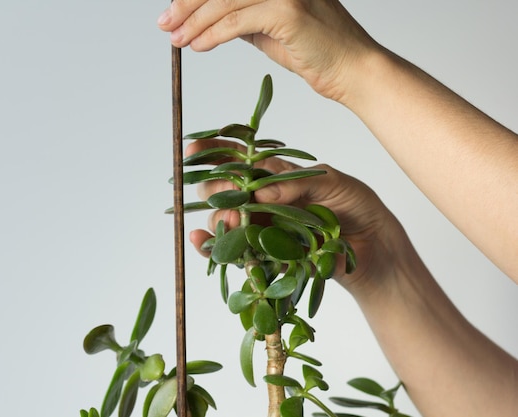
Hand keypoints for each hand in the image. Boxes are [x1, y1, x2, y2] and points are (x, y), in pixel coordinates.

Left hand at [157, 0, 379, 100]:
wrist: (351, 70)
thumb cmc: (315, 51)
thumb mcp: (270, 28)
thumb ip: (244, 18)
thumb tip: (209, 18)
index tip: (174, 11)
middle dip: (187, 4)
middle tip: (166, 23)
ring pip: (224, 2)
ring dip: (194, 22)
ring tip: (176, 40)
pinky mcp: (288, 11)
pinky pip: (237, 21)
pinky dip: (212, 35)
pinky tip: (197, 46)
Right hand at [186, 139, 413, 295]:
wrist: (375, 249)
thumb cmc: (358, 207)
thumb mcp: (333, 184)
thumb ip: (297, 183)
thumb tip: (259, 191)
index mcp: (277, 177)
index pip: (241, 160)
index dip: (216, 152)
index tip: (194, 149)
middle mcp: (264, 202)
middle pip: (225, 190)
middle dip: (214, 187)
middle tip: (216, 189)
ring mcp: (262, 229)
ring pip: (225, 221)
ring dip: (216, 217)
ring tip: (224, 218)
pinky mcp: (265, 257)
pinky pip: (235, 253)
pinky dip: (214, 248)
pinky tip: (202, 241)